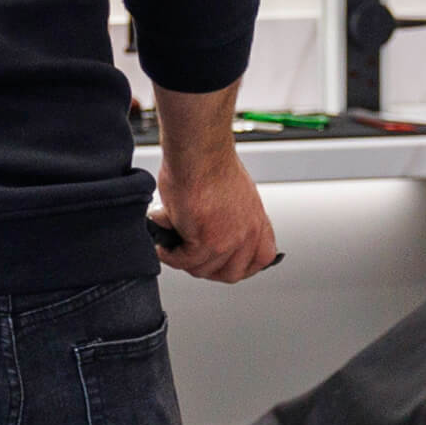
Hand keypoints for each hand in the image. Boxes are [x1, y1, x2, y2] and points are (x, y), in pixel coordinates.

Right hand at [152, 148, 278, 282]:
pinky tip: (163, 245)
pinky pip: (184, 261)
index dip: (241, 266)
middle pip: (231, 273)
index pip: (261, 259)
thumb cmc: (209, 161)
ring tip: (171, 243)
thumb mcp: (233, 194)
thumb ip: (230, 218)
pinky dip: (170, 255)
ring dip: (183, 259)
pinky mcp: (205, 240)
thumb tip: (211, 231)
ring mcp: (228, 239)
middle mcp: (247, 232)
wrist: (199, 151)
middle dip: (207, 268)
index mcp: (256, 220)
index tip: (224, 264)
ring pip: (203, 269)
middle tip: (190, 256)